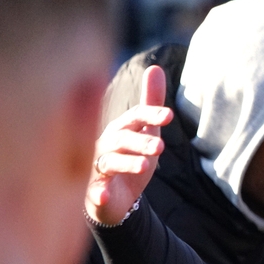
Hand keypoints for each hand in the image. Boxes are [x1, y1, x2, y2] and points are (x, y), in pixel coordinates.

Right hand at [85, 65, 172, 223]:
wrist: (113, 195)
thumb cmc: (129, 156)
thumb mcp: (145, 131)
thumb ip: (150, 104)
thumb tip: (155, 67)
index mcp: (121, 129)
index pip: (135, 117)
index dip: (151, 114)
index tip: (170, 115)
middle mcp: (106, 144)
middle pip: (122, 138)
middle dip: (141, 141)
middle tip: (160, 146)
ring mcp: (98, 167)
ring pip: (109, 162)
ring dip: (125, 163)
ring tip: (144, 166)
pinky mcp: (95, 190)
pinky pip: (93, 191)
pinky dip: (97, 193)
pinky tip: (103, 196)